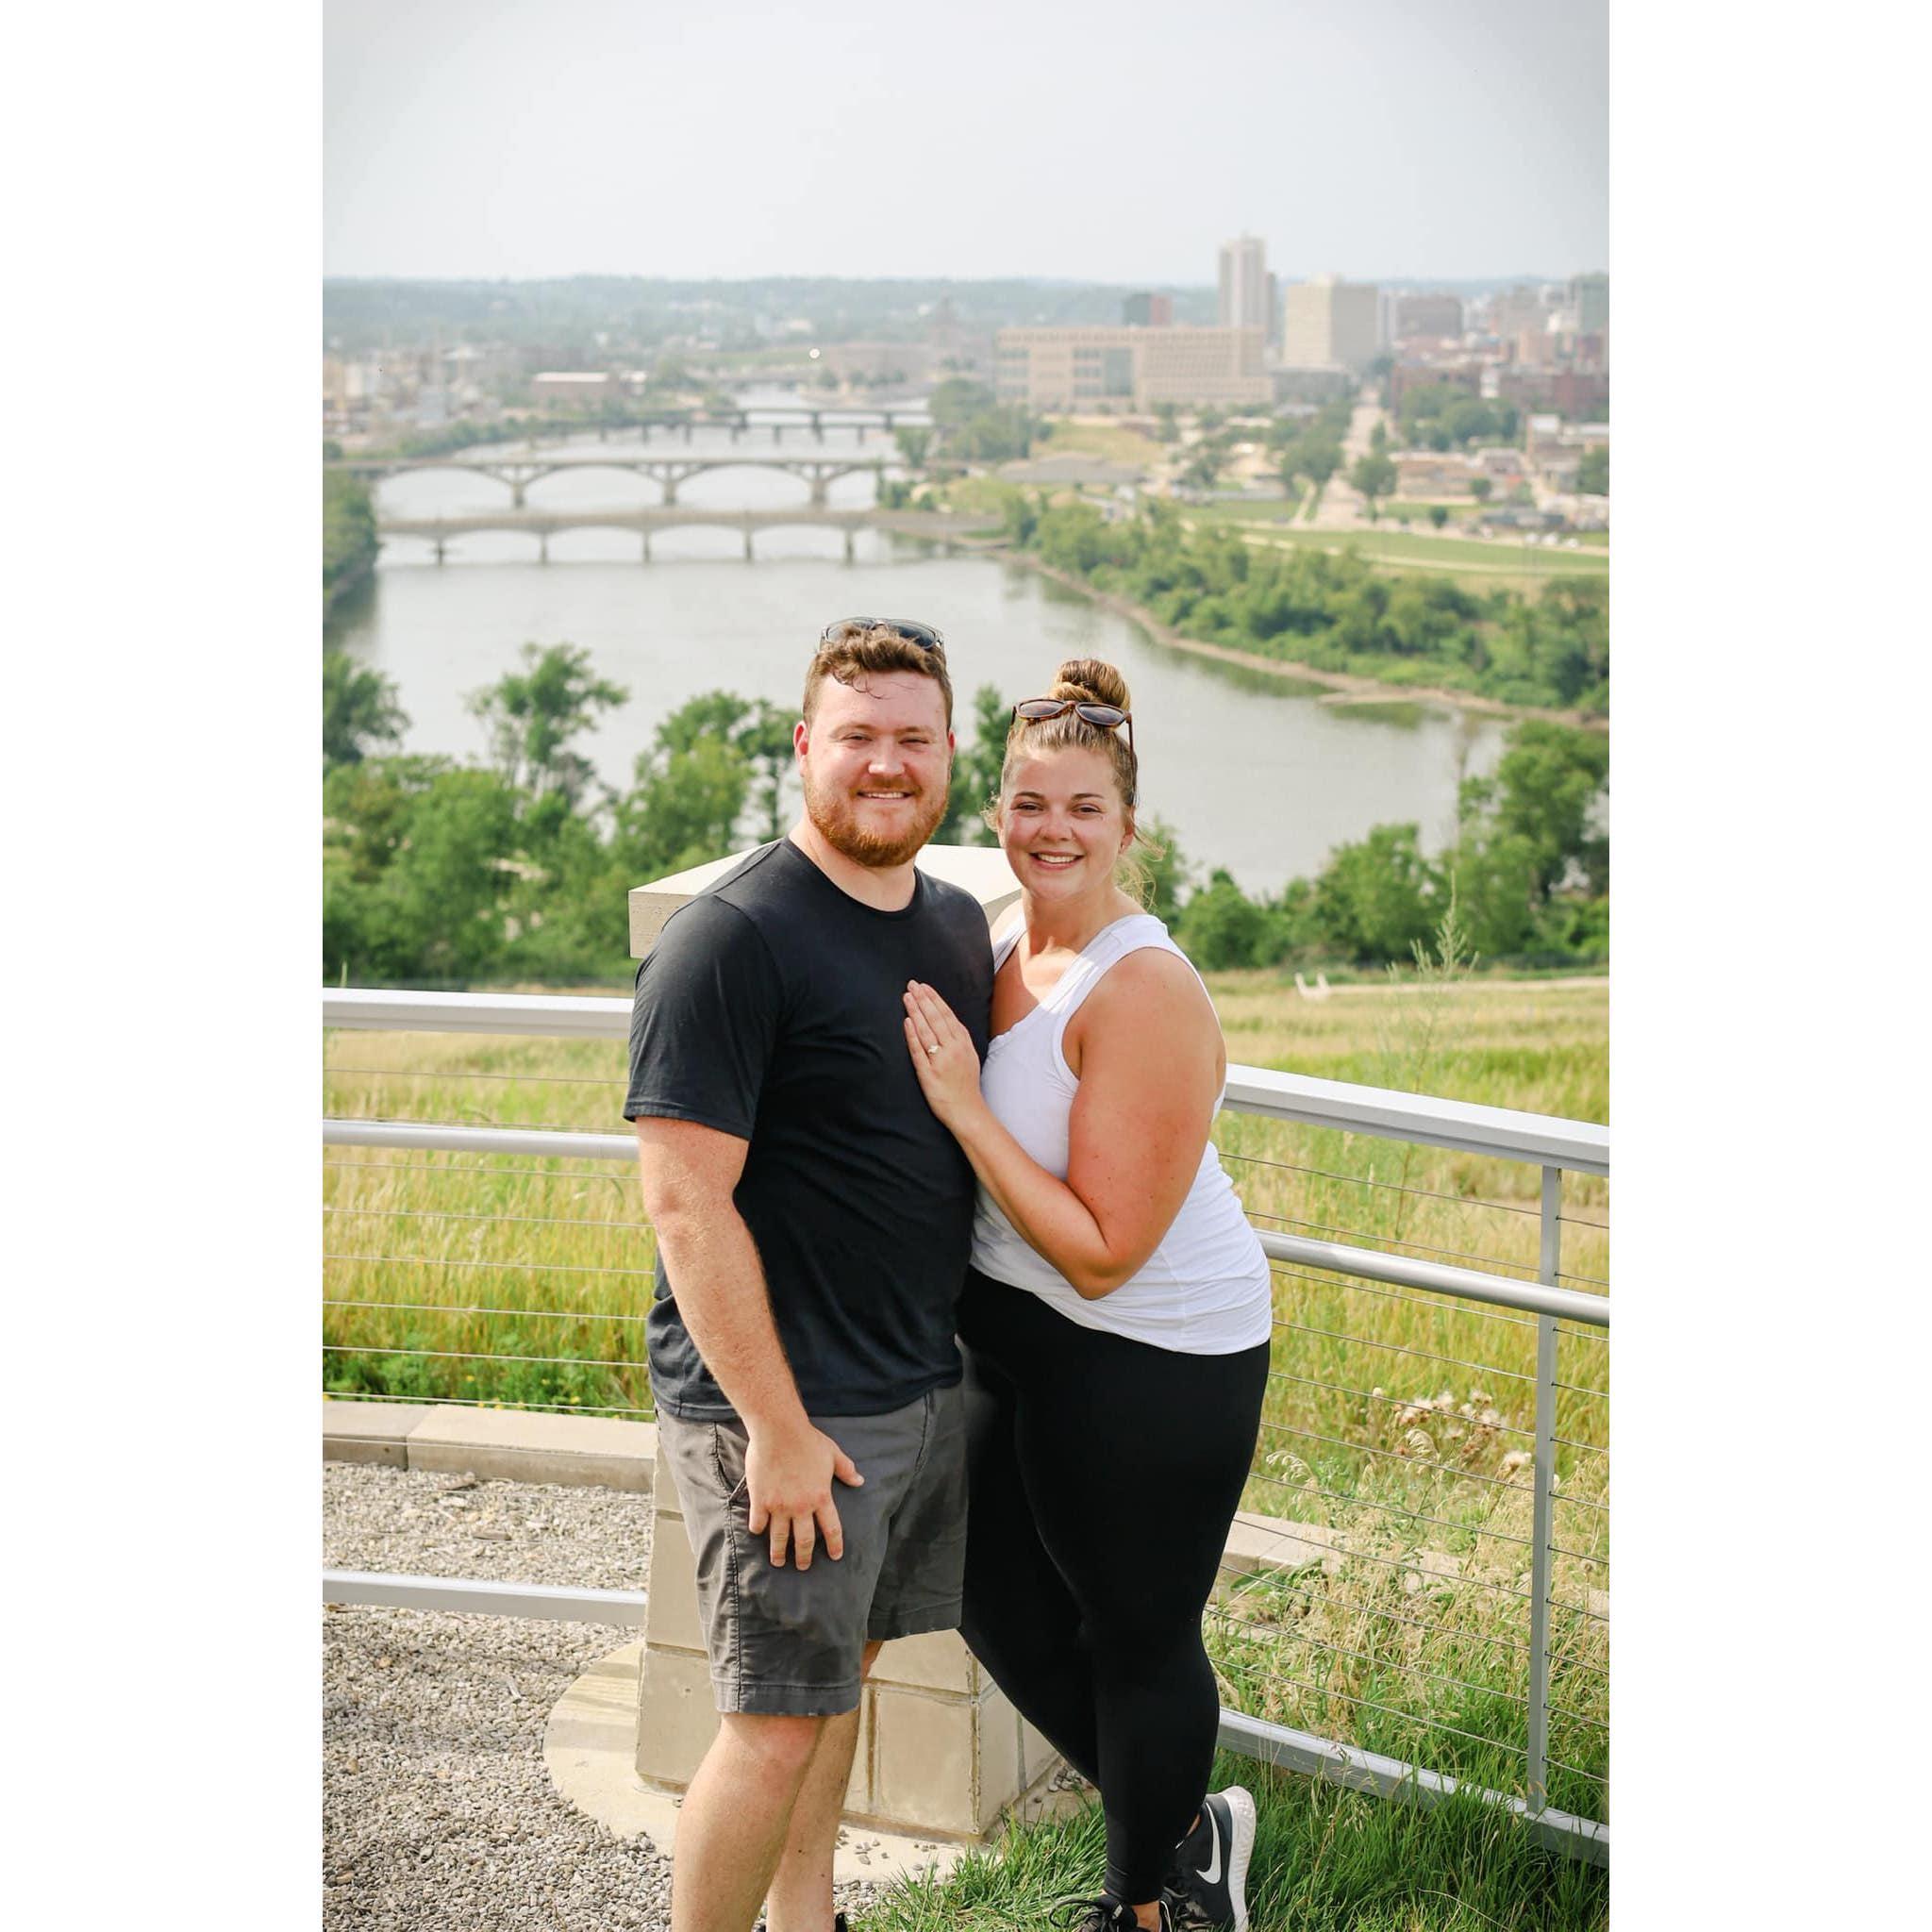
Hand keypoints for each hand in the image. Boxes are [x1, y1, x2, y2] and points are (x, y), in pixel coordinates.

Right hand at [744, 1420, 862, 1569]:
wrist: (779, 1430)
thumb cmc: (807, 1440)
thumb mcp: (833, 1454)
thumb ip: (846, 1470)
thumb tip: (860, 1481)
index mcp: (821, 1497)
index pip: (831, 1529)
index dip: (834, 1545)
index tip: (835, 1556)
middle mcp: (801, 1506)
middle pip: (803, 1541)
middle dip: (803, 1557)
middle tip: (802, 1566)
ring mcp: (779, 1505)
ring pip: (779, 1538)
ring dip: (779, 1552)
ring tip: (778, 1562)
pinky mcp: (760, 1500)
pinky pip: (758, 1523)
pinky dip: (758, 1530)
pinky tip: (759, 1532)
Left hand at [902, 980, 983, 1129]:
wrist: (967, 1110)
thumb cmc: (966, 1084)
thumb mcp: (969, 1056)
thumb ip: (958, 1038)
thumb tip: (947, 1019)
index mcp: (963, 1043)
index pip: (947, 1015)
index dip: (934, 999)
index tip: (924, 987)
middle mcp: (953, 1049)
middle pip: (936, 1019)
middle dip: (923, 999)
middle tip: (911, 985)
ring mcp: (941, 1060)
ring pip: (927, 1031)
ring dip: (916, 1012)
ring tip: (906, 997)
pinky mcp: (929, 1073)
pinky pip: (919, 1051)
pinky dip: (912, 1035)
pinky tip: (906, 1022)